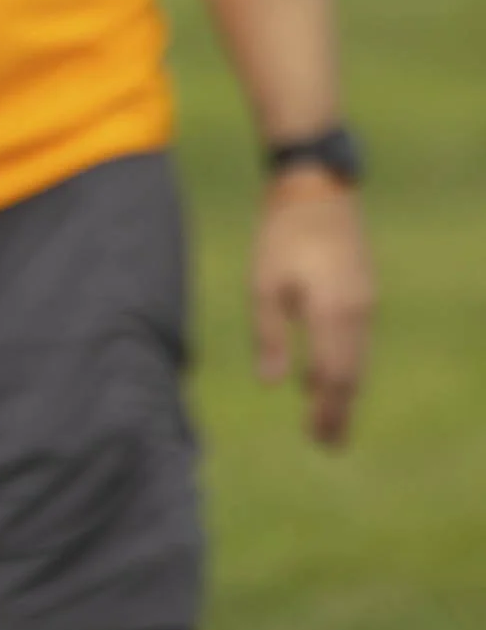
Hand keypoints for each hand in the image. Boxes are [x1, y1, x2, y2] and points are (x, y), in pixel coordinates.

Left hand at [251, 173, 374, 445]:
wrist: (315, 185)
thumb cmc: (281, 233)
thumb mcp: (265, 283)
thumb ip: (271, 335)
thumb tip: (274, 384)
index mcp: (332, 313)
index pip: (334, 378)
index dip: (326, 412)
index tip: (317, 440)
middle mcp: (357, 312)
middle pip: (352, 374)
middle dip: (339, 410)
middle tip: (328, 444)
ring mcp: (365, 299)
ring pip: (359, 357)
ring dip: (345, 389)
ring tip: (329, 416)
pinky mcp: (363, 287)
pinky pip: (359, 338)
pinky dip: (347, 362)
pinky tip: (329, 371)